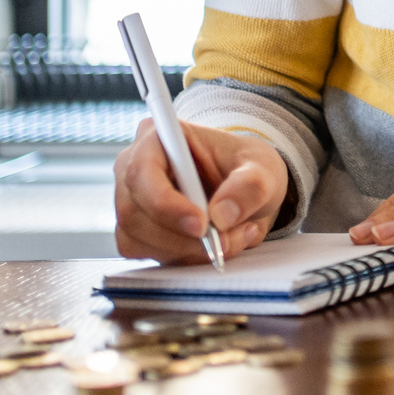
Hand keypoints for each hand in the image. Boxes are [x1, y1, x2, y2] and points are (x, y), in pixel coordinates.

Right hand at [114, 120, 288, 263]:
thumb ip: (249, 186)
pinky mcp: (135, 231)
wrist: (248, 189)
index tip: (201, 225)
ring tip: (232, 237)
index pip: (142, 171)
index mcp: (159, 137)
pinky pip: (148, 255)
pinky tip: (213, 245)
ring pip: (140, 239)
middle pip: (136, 212)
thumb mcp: (262, 168)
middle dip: (184, 236)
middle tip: (227, 239)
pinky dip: (184, 257)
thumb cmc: (247, 168)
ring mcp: (131, 201)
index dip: (165, 203)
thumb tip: (221, 216)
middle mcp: (134, 167)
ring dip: (189, 250)